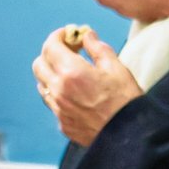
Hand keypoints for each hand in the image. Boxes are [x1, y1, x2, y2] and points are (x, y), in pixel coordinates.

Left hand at [34, 27, 139, 144]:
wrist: (130, 134)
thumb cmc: (125, 100)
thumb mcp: (116, 67)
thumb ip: (97, 48)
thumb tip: (87, 35)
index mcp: (71, 72)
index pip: (50, 46)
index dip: (57, 36)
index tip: (67, 34)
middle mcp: (59, 91)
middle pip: (39, 65)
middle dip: (50, 54)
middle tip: (68, 51)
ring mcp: (59, 109)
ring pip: (42, 85)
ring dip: (52, 74)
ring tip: (70, 73)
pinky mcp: (63, 124)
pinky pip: (52, 104)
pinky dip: (58, 94)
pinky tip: (75, 94)